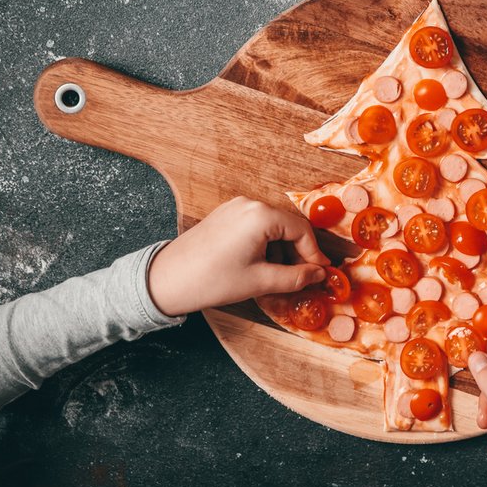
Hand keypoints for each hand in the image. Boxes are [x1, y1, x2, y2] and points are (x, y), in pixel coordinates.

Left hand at [147, 196, 329, 315]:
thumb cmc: (212, 280)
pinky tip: (260, 266)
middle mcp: (249, 204)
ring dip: (280, 251)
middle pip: (287, 226)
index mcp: (261, 215)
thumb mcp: (260, 282)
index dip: (314, 254)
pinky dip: (264, 245)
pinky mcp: (224, 216)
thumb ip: (296, 277)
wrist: (166, 281)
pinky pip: (255, 227)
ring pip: (272, 227)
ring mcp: (234, 208)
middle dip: (298, 253)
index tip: (320, 274)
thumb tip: (319, 275)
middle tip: (303, 278)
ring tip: (277, 277)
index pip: (301, 230)